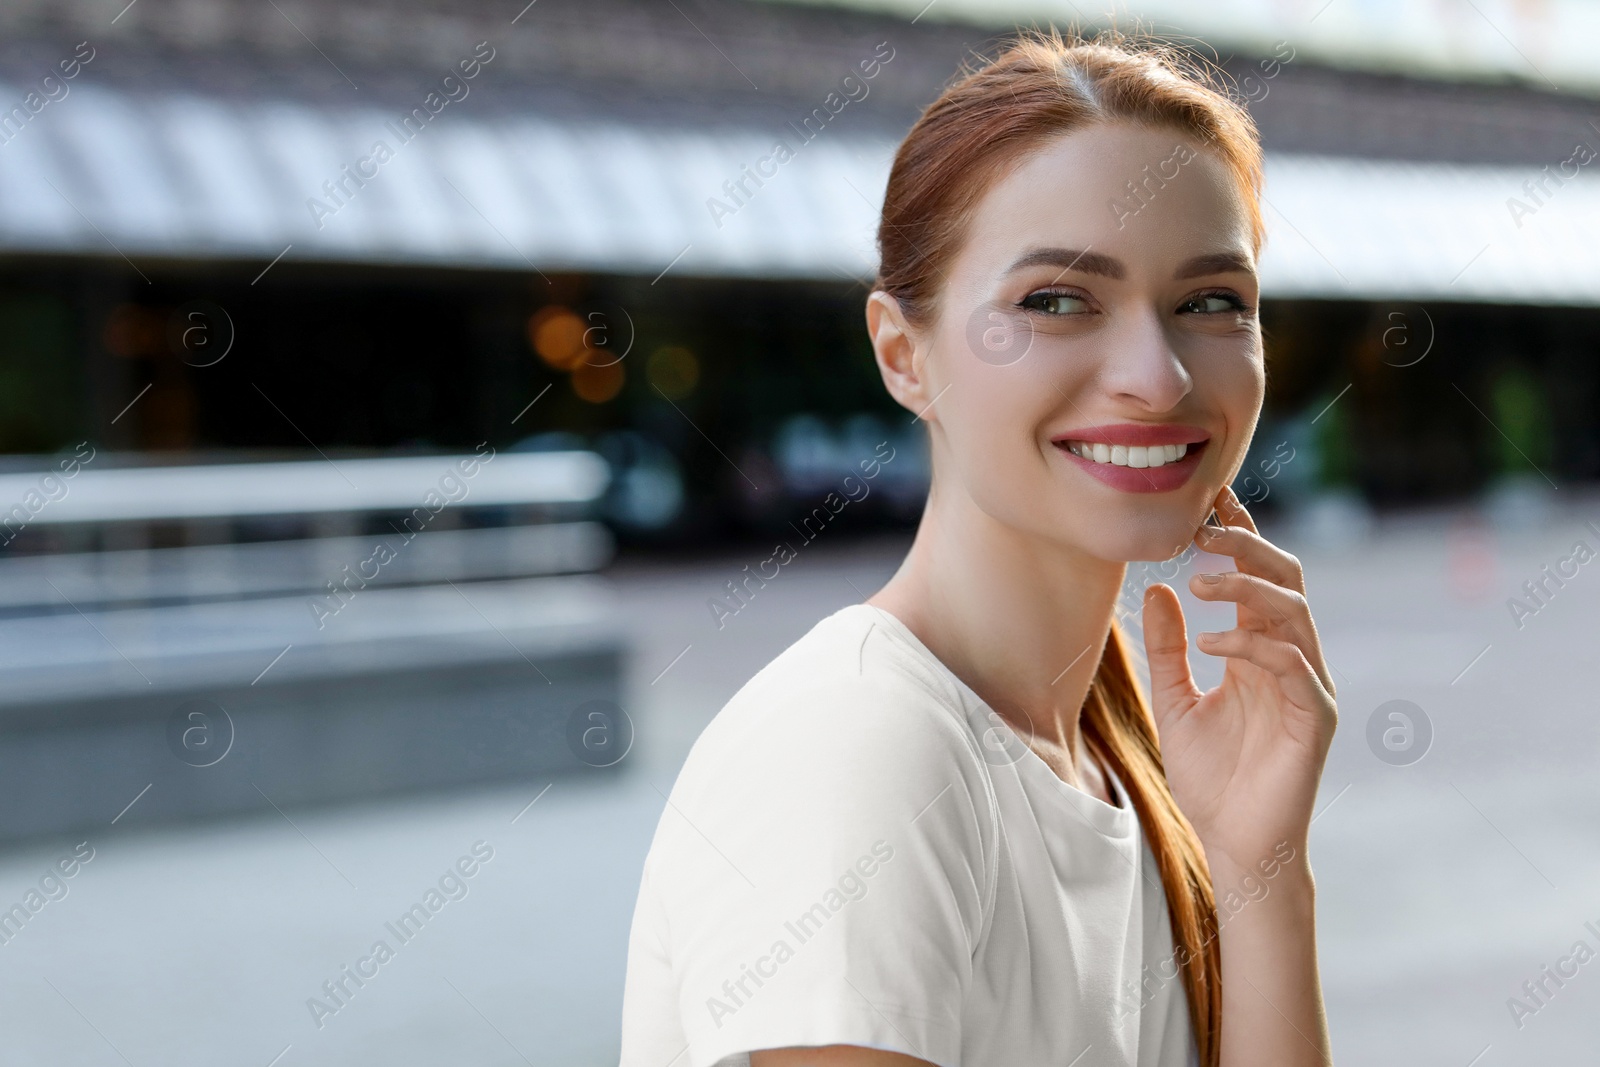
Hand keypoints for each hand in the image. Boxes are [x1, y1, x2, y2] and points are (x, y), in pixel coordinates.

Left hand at [1140, 485, 1337, 873]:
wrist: (1235, 845)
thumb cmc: (1211, 779)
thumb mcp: (1176, 701)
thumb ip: (1169, 648)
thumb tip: (1159, 589)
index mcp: (1260, 650)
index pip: (1258, 578)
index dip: (1239, 535)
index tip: (1206, 500)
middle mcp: (1291, 659)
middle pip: (1287, 579)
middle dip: (1248, 547)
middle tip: (1203, 529)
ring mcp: (1309, 686)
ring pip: (1295, 612)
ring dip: (1247, 589)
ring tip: (1199, 583)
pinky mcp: (1316, 718)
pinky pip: (1292, 665)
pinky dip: (1252, 645)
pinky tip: (1210, 645)